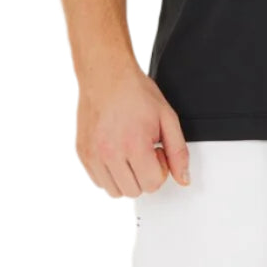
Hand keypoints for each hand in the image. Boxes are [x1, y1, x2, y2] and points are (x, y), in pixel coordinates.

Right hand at [75, 59, 191, 196]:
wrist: (106, 75)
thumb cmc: (135, 92)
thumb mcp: (167, 117)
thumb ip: (178, 151)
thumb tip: (183, 178)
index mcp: (134, 145)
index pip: (153, 184)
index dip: (160, 168)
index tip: (157, 150)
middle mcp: (110, 154)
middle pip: (134, 191)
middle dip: (144, 174)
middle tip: (144, 149)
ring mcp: (93, 156)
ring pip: (115, 191)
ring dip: (127, 177)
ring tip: (130, 151)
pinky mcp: (83, 154)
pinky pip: (99, 181)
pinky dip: (110, 173)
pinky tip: (117, 151)